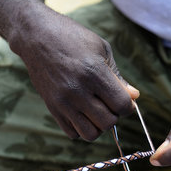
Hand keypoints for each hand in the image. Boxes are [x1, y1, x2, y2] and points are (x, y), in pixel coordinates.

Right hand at [13, 11, 138, 140]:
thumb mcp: (101, 49)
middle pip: (108, 123)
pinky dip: (81, 128)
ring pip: (90, 134)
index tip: (125, 99)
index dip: (128, 106)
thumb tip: (134, 97)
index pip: (121, 105)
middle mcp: (77, 91)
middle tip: (109, 103)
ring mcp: (63, 102)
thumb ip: (118, 76)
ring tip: (96, 111)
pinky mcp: (52, 108)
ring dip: (98, 126)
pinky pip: (72, 133)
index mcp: (94, 73)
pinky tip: (82, 113)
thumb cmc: (72, 38)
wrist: (36, 36)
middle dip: (114, 115)